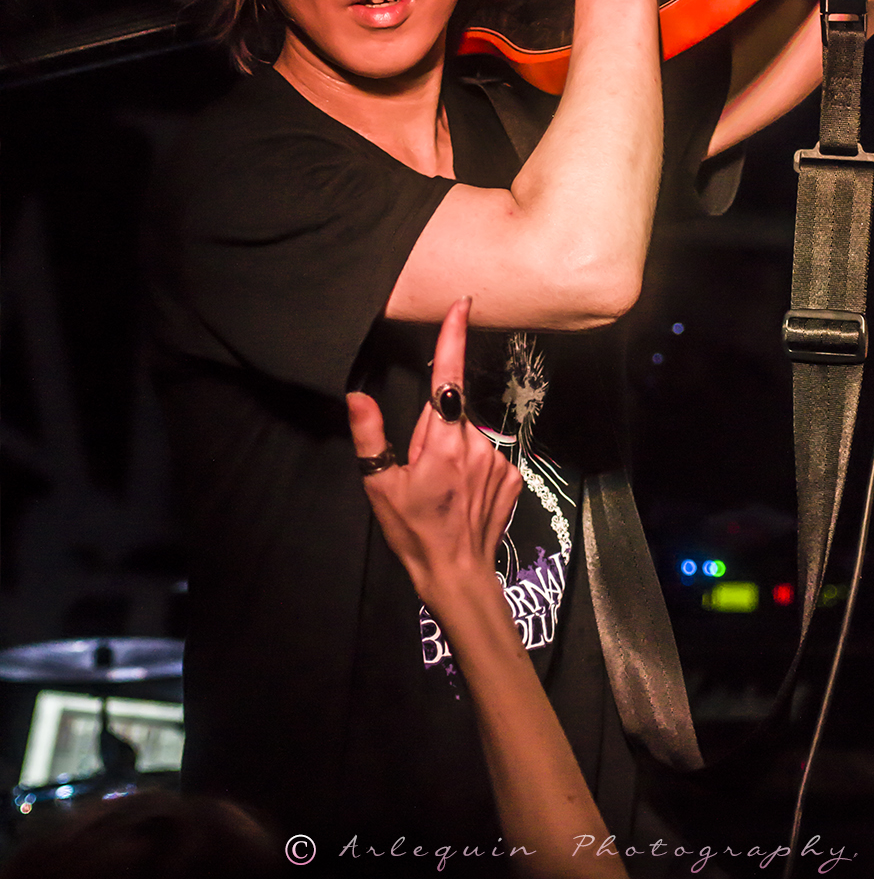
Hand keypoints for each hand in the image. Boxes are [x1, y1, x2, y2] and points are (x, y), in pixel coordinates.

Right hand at [347, 298, 522, 610]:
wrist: (458, 574)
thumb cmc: (414, 532)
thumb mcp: (380, 486)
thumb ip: (370, 436)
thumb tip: (356, 395)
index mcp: (441, 440)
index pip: (447, 376)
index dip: (453, 337)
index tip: (462, 304)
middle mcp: (475, 442)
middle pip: (450, 413)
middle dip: (433, 429)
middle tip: (421, 470)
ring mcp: (498, 460)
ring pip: (468, 436)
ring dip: (453, 450)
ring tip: (441, 489)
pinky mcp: (511, 476)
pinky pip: (487, 457)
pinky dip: (472, 468)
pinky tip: (462, 495)